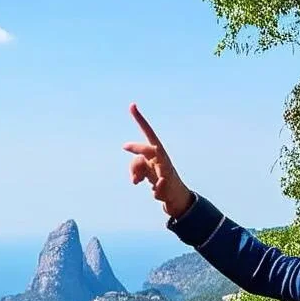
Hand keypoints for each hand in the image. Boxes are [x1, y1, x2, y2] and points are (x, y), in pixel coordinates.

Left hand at [123, 103, 193, 218]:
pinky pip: (157, 185)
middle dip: (137, 147)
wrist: (175, 196)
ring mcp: (166, 169)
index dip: (140, 120)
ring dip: (139, 174)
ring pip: (149, 167)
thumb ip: (137, 168)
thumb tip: (135, 177)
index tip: (132, 105)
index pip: (148, 133)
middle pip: (148, 148)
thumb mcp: (144, 172)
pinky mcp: (168, 182)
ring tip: (137, 182)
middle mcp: (162, 157)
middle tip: (124, 147)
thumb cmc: (157, 179)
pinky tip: (157, 191)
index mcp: (156, 151)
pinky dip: (156, 190)